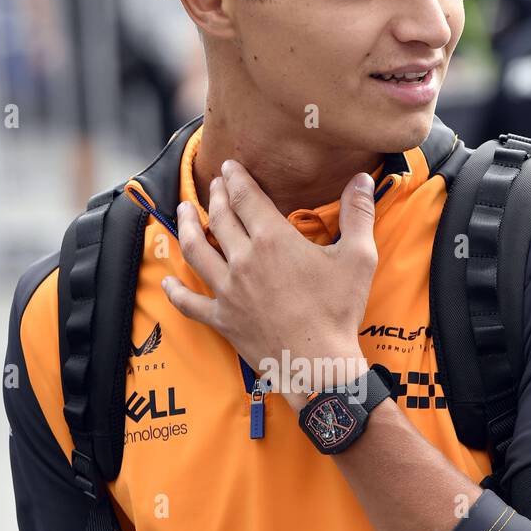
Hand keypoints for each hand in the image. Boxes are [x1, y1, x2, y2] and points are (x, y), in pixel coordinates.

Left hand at [160, 159, 376, 403]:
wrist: (319, 364)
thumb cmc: (339, 311)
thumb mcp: (358, 258)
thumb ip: (359, 213)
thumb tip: (364, 178)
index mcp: (273, 239)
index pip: (245, 196)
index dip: (234, 177)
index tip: (228, 166)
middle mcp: (244, 260)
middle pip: (219, 217)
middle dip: (214, 195)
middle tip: (214, 184)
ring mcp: (228, 290)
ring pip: (195, 250)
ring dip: (187, 226)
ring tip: (183, 211)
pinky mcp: (222, 319)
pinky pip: (189, 303)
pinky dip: (175, 292)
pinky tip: (166, 282)